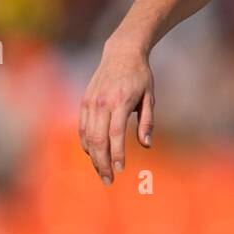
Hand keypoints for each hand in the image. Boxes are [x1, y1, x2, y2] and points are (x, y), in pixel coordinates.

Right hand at [78, 38, 154, 184]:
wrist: (121, 53)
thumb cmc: (140, 76)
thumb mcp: (150, 96)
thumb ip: (147, 121)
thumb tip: (146, 145)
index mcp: (120, 102)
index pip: (116, 134)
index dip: (117, 154)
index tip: (120, 170)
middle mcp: (102, 103)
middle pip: (98, 139)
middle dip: (102, 162)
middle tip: (109, 180)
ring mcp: (90, 102)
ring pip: (87, 136)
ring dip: (93, 157)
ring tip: (102, 171)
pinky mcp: (84, 102)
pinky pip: (83, 128)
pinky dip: (86, 143)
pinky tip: (94, 154)